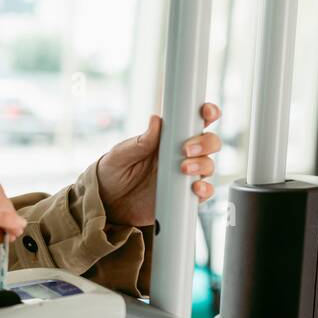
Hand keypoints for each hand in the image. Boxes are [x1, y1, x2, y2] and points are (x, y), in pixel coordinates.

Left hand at [95, 102, 221, 227]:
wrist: (108, 204)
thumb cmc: (113, 173)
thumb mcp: (121, 155)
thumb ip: (140, 141)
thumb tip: (156, 121)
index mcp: (168, 138)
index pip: (194, 121)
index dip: (207, 113)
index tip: (206, 113)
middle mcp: (181, 155)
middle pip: (209, 142)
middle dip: (206, 143)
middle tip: (186, 150)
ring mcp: (184, 175)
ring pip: (209, 165)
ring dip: (203, 165)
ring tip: (183, 169)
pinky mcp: (184, 196)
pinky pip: (204, 192)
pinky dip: (205, 190)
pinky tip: (195, 188)